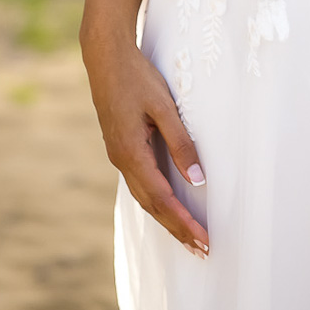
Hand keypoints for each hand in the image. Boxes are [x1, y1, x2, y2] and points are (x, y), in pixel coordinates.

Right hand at [83, 34, 208, 256]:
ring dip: (167, 219)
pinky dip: (156, 202)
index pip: (163, 199)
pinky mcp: (121, 148)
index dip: (184, 223)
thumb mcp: (163, 106)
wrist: (105, 58)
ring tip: (189, 238)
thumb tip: (196, 178)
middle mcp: (122, 161)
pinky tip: (167, 207)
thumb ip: (180, 142)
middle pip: (153, 206)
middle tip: (203, 251)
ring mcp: (119, 156)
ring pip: (144, 197)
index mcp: (131, 154)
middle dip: (177, 230)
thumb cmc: (136, 77)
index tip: (204, 240)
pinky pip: (140, 184)